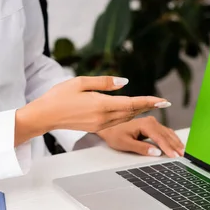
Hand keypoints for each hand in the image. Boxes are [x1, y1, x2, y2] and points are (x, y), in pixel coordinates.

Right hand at [14, 76, 170, 145]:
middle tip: (164, 103)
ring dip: (139, 112)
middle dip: (148, 107)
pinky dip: (128, 116)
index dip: (149, 102)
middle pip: (132, 112)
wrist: (45, 116)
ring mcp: (100, 125)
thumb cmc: (59, 96)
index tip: (163, 101)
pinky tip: (133, 111)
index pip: (131, 103)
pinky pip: (118, 122)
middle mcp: (104, 118)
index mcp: (101, 105)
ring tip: (152, 105)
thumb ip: (105, 83)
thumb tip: (126, 82)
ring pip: (126, 118)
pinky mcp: (97, 127)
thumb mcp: (81, 82)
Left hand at [97, 116, 184, 157]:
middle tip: (183, 157)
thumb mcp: (126, 144)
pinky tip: (177, 146)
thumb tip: (156, 152)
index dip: (168, 148)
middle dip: (175, 147)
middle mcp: (150, 121)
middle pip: (167, 136)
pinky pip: (166, 133)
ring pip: (168, 134)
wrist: (108, 128)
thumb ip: (141, 148)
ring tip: (183, 152)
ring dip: (176, 143)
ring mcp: (152, 122)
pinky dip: (172, 140)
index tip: (175, 156)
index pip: (160, 138)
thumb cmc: (114, 135)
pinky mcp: (153, 126)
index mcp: (145, 124)